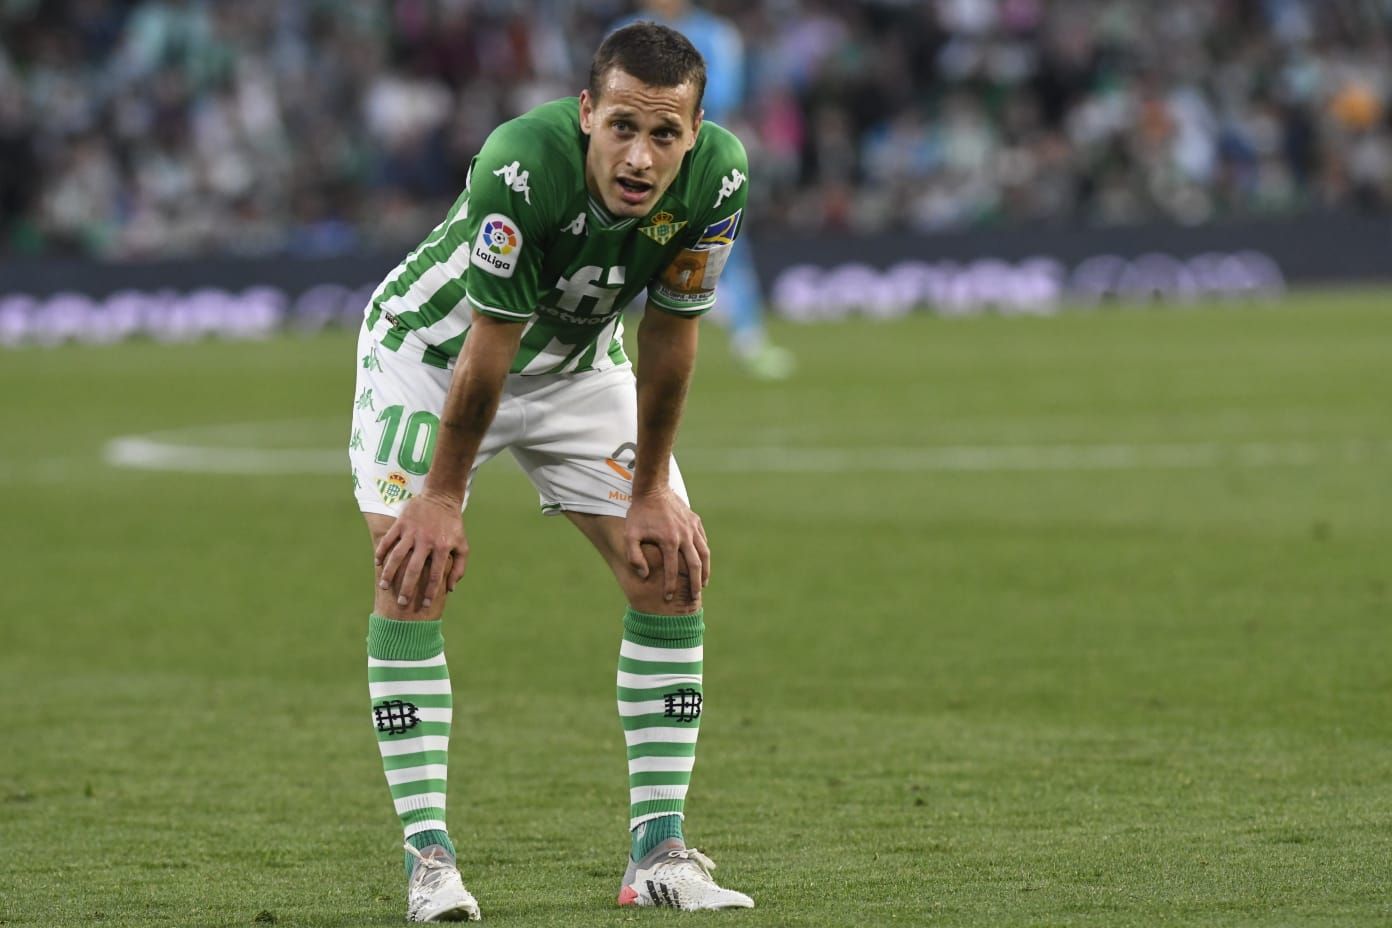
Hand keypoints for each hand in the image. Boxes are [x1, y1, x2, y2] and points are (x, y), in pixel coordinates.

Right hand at [374, 491, 467, 609]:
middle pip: (414, 569)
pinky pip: (388, 540)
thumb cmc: (453, 525)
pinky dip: (381, 552)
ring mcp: (412, 532)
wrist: (441, 498)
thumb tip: (451, 589)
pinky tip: (377, 564)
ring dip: (389, 573)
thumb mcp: (462, 545)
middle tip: (401, 603)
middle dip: (407, 588)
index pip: (436, 575)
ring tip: (384, 586)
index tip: (423, 605)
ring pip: (397, 556)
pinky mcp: (401, 523)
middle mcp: (427, 541)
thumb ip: (459, 567)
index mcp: (443, 547)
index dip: (430, 592)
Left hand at [624, 487, 710, 601]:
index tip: (669, 597)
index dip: (671, 586)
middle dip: (696, 584)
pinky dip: (704, 553)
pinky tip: (702, 562)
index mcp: (669, 541)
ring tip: (704, 583)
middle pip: (695, 565)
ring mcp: (692, 528)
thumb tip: (644, 575)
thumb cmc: (638, 513)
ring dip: (705, 570)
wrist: (652, 488)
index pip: (673, 570)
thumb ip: (634, 557)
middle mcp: (684, 536)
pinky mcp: (695, 521)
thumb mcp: (630, 535)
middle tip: (695, 598)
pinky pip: (703, 540)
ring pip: (704, 553)